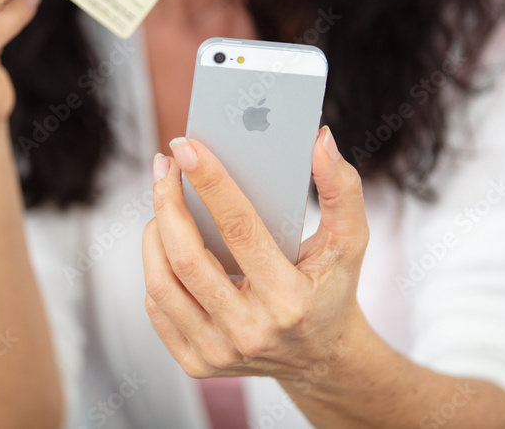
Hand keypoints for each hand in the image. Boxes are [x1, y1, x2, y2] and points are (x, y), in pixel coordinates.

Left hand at [141, 126, 369, 382]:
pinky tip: (164, 240)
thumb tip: (320, 140)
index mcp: (289, 301)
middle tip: (165, 165)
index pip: (239, 229)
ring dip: (154, 231)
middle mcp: (251, 332)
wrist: (321, 358)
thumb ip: (342, 190)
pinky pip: (157, 307)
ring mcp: (218, 352)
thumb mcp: (350, 242)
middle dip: (167, 202)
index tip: (186, 147)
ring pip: (162, 282)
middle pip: (187, 257)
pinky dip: (155, 266)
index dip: (210, 183)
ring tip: (163, 200)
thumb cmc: (331, 288)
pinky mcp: (196, 363)